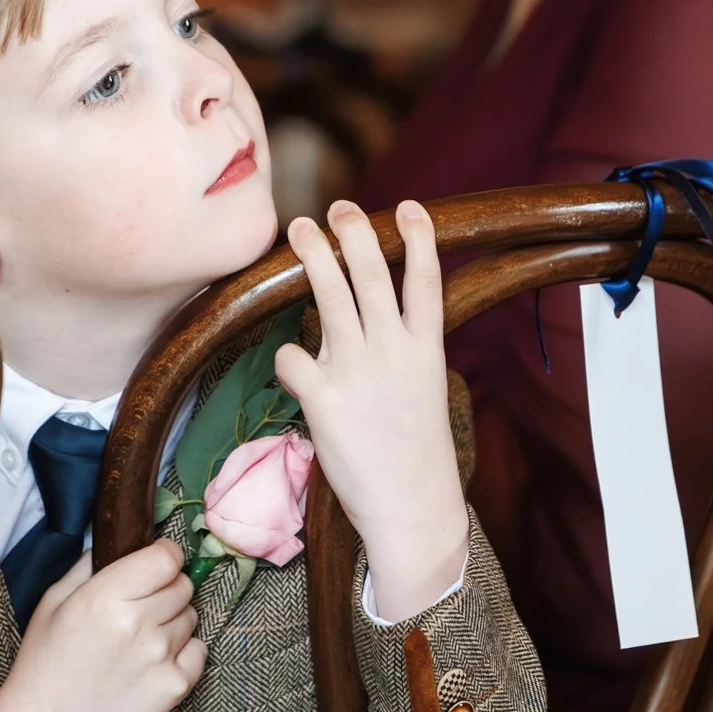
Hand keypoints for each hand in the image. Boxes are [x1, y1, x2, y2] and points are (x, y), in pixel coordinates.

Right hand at [0, 539, 202, 711]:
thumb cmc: (43, 663)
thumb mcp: (53, 602)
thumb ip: (88, 565)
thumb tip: (118, 540)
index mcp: (105, 597)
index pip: (166, 558)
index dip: (163, 556)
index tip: (154, 563)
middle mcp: (138, 624)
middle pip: (183, 584)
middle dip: (166, 588)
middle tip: (141, 605)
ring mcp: (161, 657)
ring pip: (191, 616)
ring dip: (173, 620)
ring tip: (140, 639)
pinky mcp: (175, 687)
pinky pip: (199, 651)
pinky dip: (183, 651)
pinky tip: (152, 662)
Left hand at [274, 199, 468, 621]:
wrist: (411, 506)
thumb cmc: (413, 448)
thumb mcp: (421, 388)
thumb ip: (397, 348)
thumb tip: (362, 314)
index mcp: (426, 349)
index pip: (424, 283)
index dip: (419, 241)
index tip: (409, 206)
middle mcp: (393, 353)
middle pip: (373, 278)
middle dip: (356, 236)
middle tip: (339, 205)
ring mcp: (358, 374)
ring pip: (332, 301)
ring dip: (316, 259)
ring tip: (300, 227)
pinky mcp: (324, 401)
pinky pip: (293, 358)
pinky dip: (287, 355)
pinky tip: (290, 362)